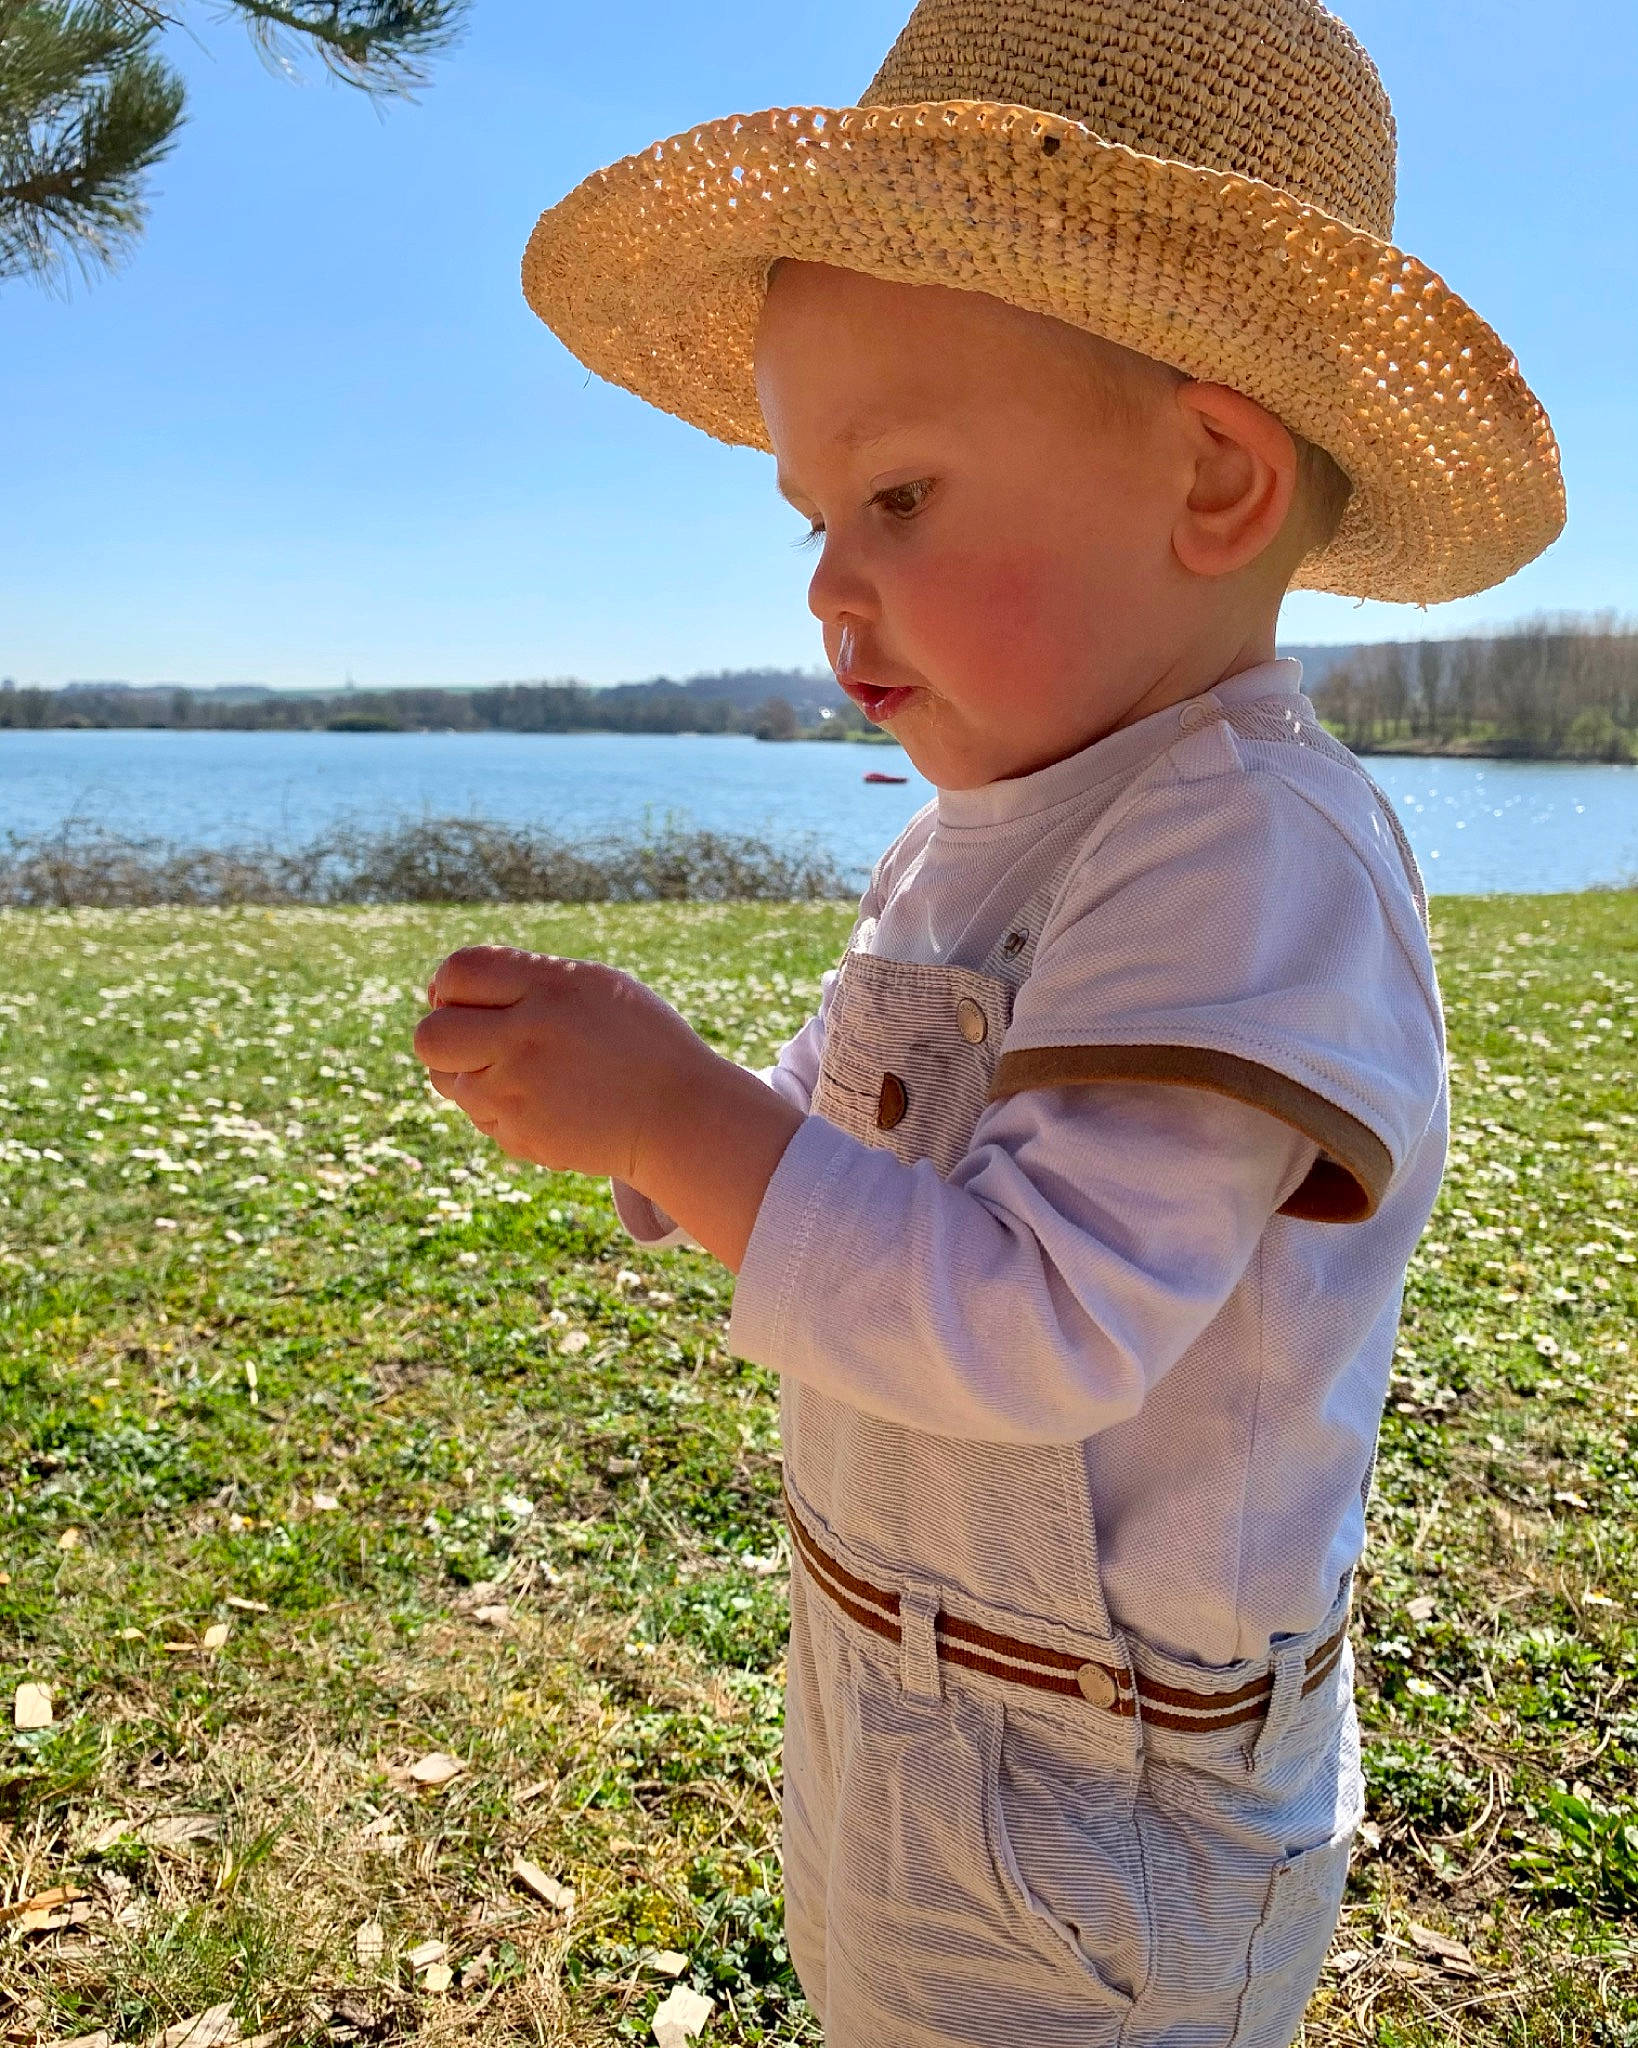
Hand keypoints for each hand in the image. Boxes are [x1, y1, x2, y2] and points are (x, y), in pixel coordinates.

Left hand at [413, 945, 708, 1183]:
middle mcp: (527, 1039)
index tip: (469, 997)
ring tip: (518, 1069)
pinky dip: (498, 1106)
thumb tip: (443, 990)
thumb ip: (524, 978)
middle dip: (443, 1032)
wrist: (679, 1117)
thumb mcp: (592, 985)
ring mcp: (519, 1094)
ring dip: (470, 1071)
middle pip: (430, 1034)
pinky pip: (478, 1115)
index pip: (458, 972)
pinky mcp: (519, 1137)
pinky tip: (542, 1100)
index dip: (450, 984)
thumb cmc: (638, 1040)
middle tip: (476, 1036)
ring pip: (445, 1080)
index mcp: (550, 988)